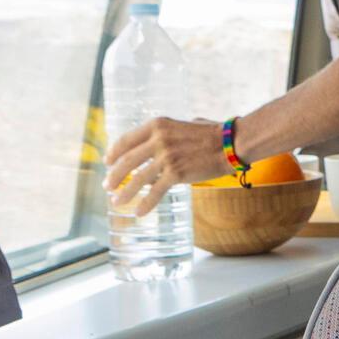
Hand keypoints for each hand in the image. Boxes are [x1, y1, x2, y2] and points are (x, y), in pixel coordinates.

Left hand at [105, 117, 226, 214]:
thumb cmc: (212, 134)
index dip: (114, 153)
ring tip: (116, 202)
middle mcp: (158, 140)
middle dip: (114, 176)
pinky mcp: (176, 173)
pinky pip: (155, 192)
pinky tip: (139, 213)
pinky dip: (146, 204)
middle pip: (127, 161)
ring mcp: (166, 157)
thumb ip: (167, 134)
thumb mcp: (183, 125)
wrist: (231, 143)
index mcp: (157, 125)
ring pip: (137, 179)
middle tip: (107, 186)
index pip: (126, 140)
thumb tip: (158, 145)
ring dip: (124, 193)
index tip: (107, 162)